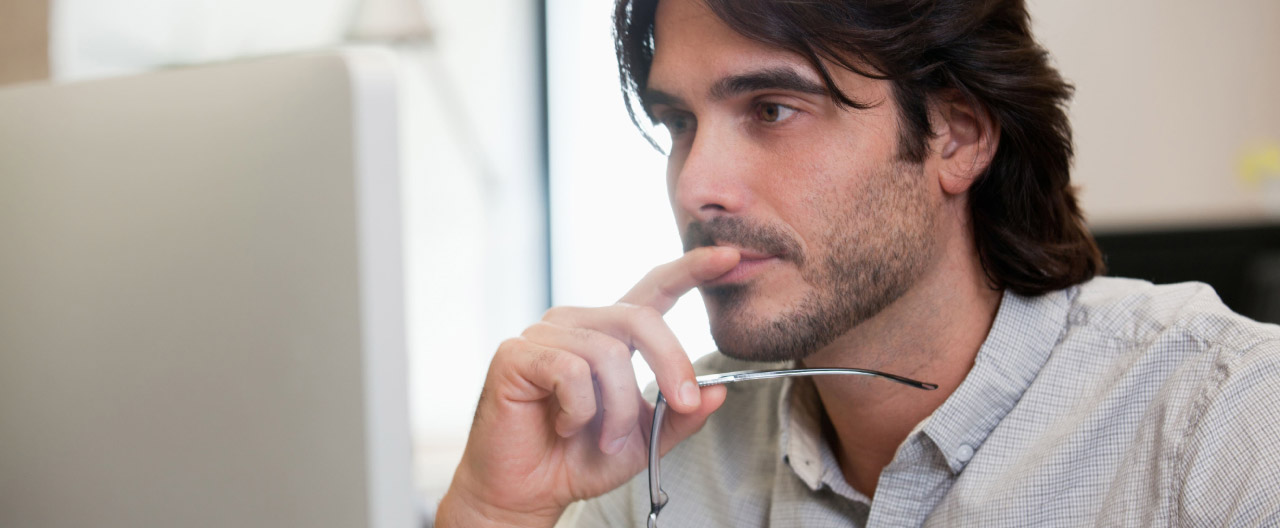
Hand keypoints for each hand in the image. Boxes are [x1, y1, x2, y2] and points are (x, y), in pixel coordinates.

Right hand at [435, 246, 739, 527]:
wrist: (526, 492)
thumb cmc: (578, 460)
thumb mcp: (644, 441)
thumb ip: (680, 417)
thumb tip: (718, 391)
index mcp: (610, 335)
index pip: (653, 290)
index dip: (690, 270)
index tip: (730, 256)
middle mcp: (578, 324)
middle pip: (640, 318)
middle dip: (671, 364)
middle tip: (683, 405)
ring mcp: (544, 334)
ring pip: (608, 353)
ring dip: (618, 409)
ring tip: (604, 438)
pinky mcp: (517, 353)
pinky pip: (571, 371)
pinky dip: (579, 410)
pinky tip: (564, 425)